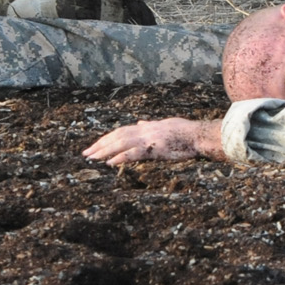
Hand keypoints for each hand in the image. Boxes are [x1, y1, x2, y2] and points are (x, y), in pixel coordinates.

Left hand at [83, 117, 222, 165]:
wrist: (199, 135)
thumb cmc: (186, 132)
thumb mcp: (166, 124)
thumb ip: (151, 125)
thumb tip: (140, 122)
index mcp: (147, 126)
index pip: (122, 131)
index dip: (108, 138)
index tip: (96, 144)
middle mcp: (145, 130)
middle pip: (117, 136)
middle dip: (100, 144)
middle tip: (85, 153)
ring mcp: (149, 139)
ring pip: (121, 143)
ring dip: (104, 150)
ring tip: (91, 157)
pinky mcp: (155, 148)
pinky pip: (133, 153)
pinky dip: (120, 157)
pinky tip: (109, 163)